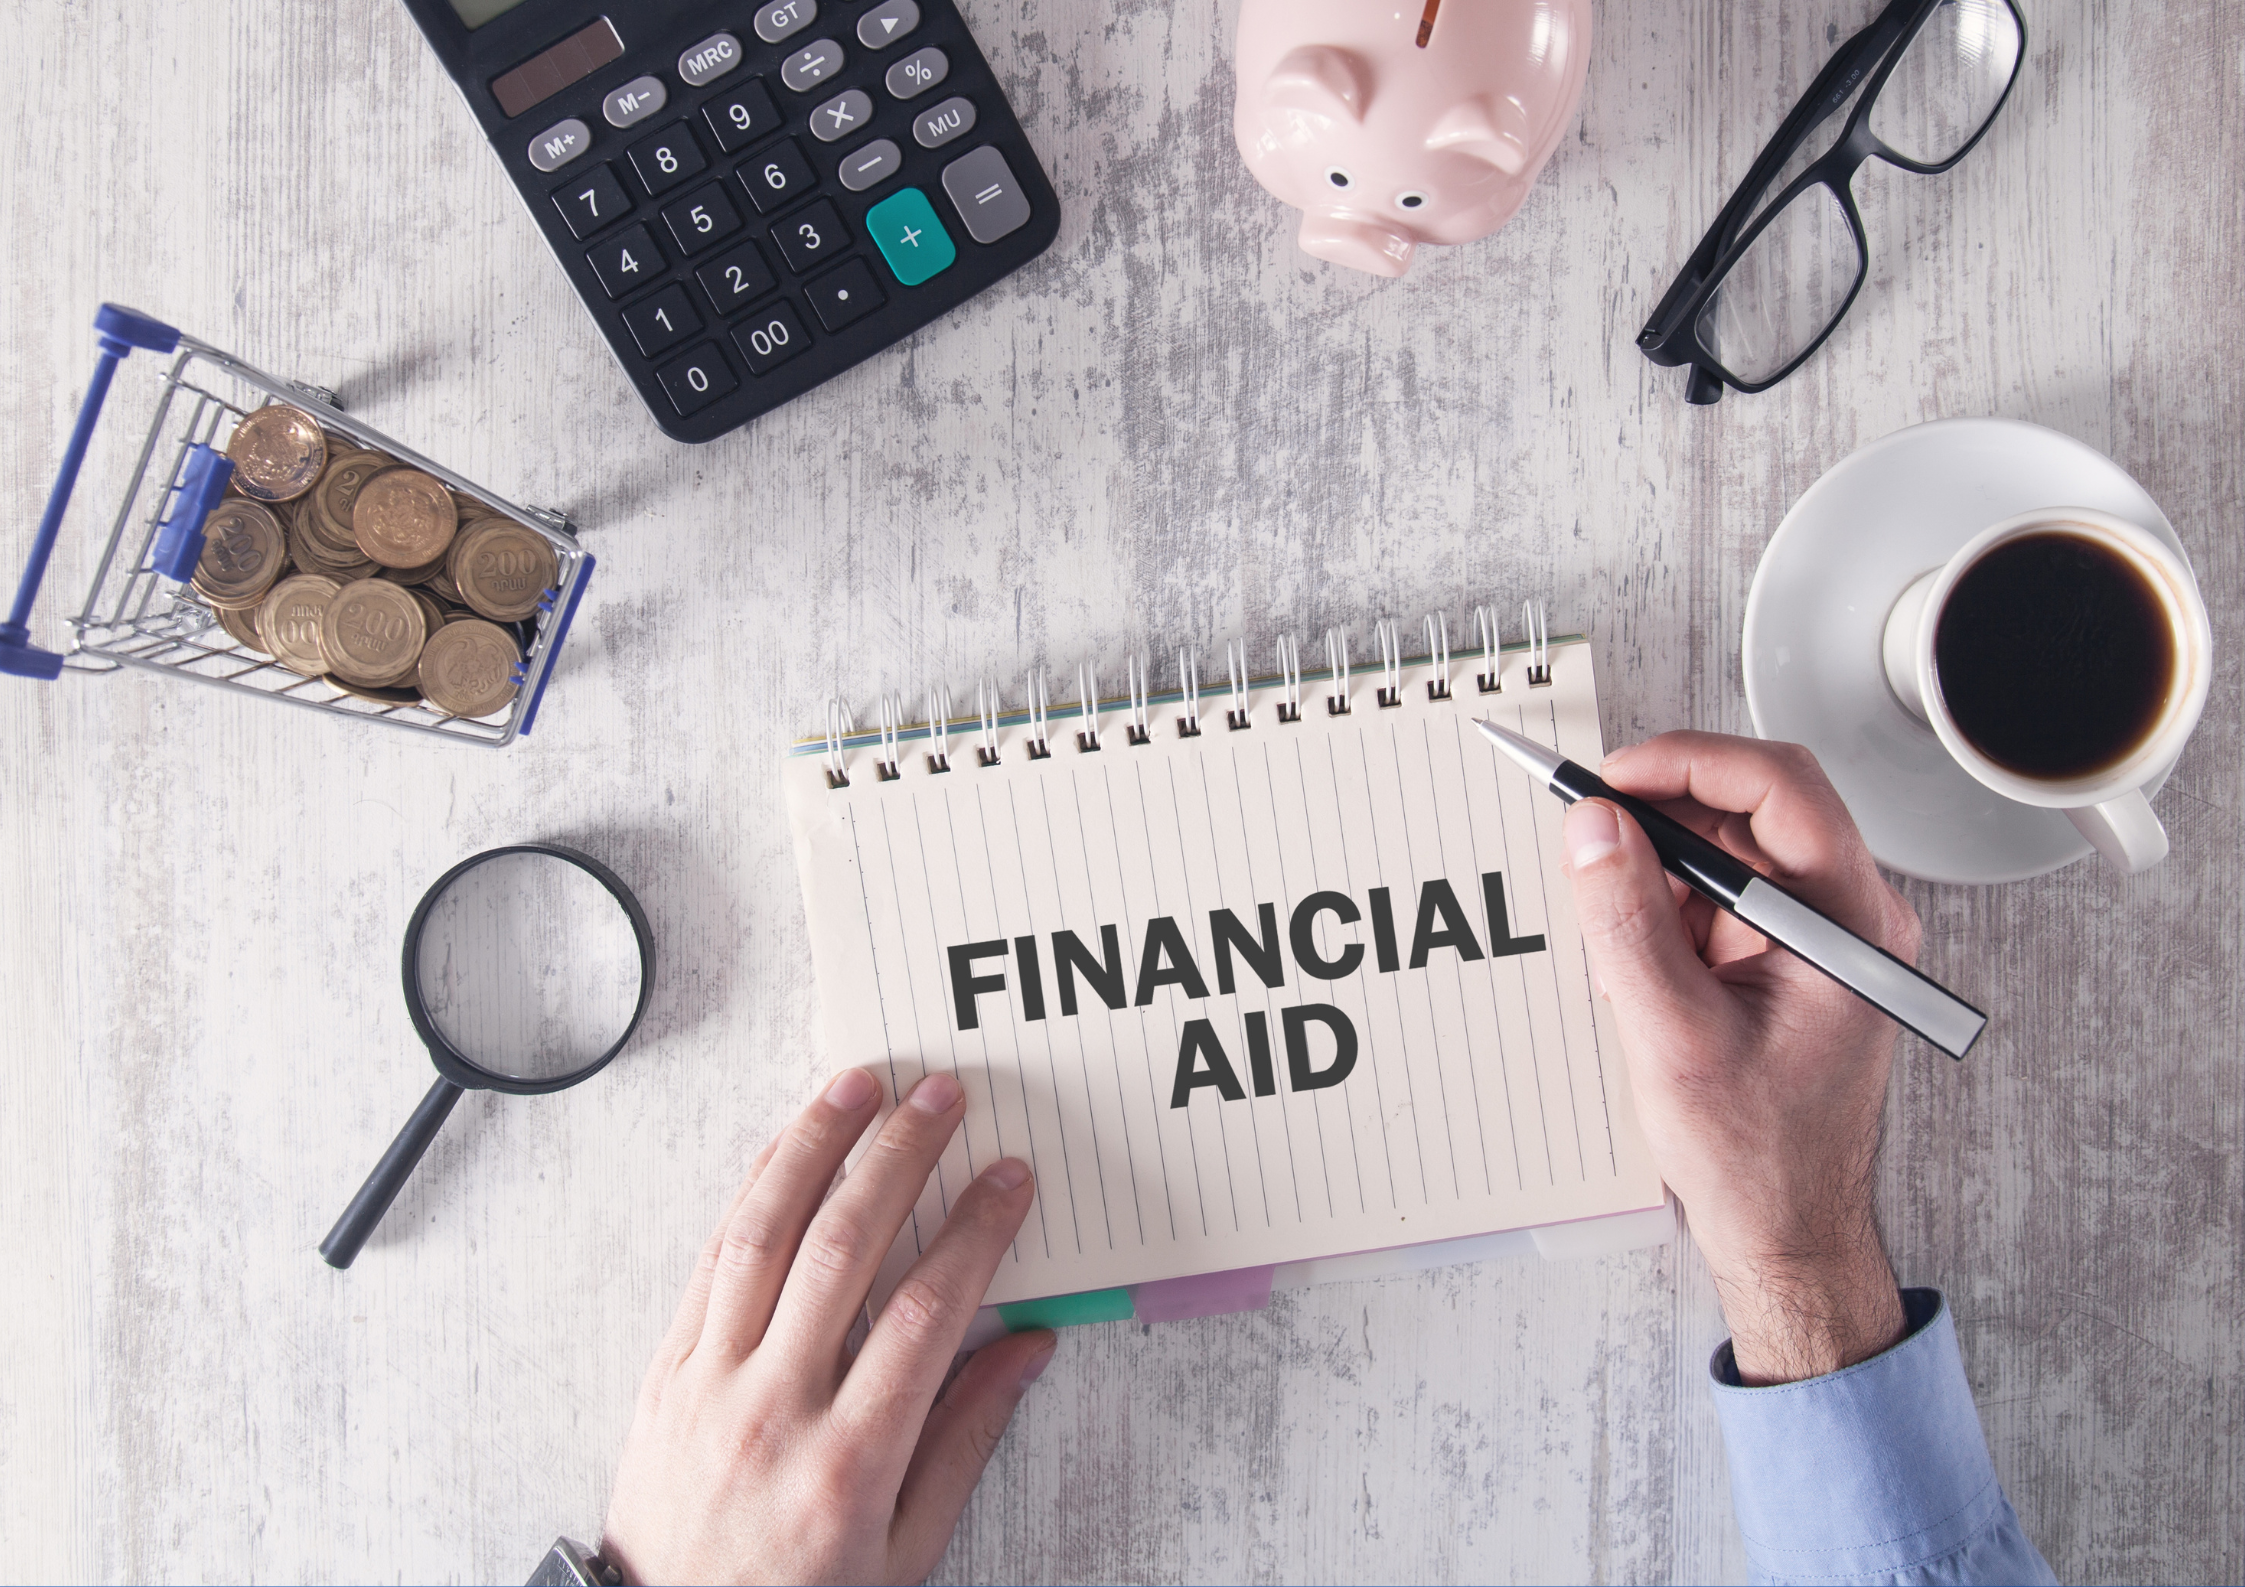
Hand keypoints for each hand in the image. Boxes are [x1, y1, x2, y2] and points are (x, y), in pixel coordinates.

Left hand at [600, 1068, 1054, 1583]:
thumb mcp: (905, 1549)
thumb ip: (966, 1441)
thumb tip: (1027, 1347)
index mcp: (848, 1461)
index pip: (925, 1314)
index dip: (976, 1233)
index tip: (1010, 1180)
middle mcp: (773, 1409)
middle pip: (842, 1250)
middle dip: (900, 1159)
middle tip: (943, 1098)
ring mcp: (710, 1382)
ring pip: (763, 1233)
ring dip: (815, 1145)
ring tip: (859, 1085)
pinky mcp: (667, 1369)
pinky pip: (711, 1259)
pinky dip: (751, 1190)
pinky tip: (787, 1146)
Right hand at [1561, 732, 1919, 1384]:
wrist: (1788, 1231)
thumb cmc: (1756, 1155)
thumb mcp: (1673, 1036)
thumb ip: (1628, 923)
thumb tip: (1592, 827)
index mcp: (1850, 924)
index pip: (1780, 789)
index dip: (1689, 763)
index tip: (1611, 779)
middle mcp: (1849, 917)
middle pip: (1755, 808)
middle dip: (1663, 811)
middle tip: (1588, 827)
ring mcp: (1821, 936)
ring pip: (1732, 848)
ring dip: (1660, 863)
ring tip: (1607, 914)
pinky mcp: (1787, 958)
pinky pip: (1722, 896)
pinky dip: (1668, 905)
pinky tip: (1632, 954)